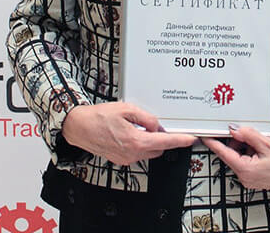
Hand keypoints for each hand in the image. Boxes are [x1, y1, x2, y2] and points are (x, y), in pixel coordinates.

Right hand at [61, 102, 195, 165]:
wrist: (78, 127)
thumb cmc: (99, 117)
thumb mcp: (126, 109)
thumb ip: (146, 117)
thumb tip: (156, 125)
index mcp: (136, 141)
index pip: (165, 142)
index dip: (180, 140)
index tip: (190, 139)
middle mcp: (132, 154)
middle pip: (159, 148)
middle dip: (162, 138)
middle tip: (156, 124)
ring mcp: (126, 158)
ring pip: (148, 151)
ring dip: (150, 140)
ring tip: (137, 126)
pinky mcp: (120, 159)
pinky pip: (137, 152)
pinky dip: (139, 143)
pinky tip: (130, 132)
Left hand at [202, 125, 269, 191]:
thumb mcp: (268, 145)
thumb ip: (249, 136)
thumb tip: (236, 130)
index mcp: (246, 170)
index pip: (224, 153)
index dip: (214, 142)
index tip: (205, 135)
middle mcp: (246, 177)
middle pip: (232, 154)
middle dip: (238, 142)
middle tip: (250, 134)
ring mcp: (250, 178)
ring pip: (240, 157)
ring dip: (247, 147)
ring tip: (263, 144)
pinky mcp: (255, 177)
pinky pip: (247, 161)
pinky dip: (252, 152)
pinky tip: (264, 150)